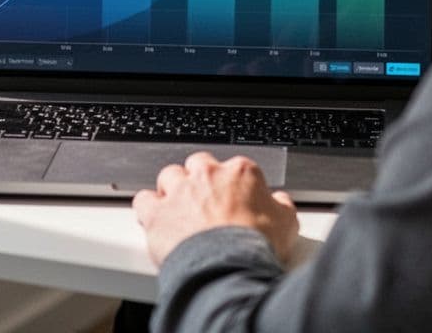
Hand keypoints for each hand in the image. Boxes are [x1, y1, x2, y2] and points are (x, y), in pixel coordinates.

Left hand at [132, 151, 298, 266]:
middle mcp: (207, 175)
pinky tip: (154, 218)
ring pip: (169, 176)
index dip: (232, 184)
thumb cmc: (256, 246)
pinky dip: (148, 207)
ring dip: (172, 190)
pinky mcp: (157, 212)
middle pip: (198, 164)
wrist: (229, 268)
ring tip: (179, 210)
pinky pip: (144, 199)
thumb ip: (282, 206)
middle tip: (205, 202)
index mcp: (240, 173)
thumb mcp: (287, 224)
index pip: (234, 167)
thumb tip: (281, 202)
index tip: (233, 198)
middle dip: (200, 180)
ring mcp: (179, 192)